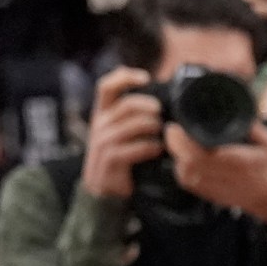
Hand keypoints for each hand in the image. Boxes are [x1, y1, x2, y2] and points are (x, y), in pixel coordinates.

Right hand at [81, 67, 162, 200]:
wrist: (103, 188)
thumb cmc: (120, 154)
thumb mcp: (123, 130)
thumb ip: (136, 114)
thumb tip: (166, 98)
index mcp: (103, 113)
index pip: (106, 86)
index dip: (125, 77)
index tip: (146, 78)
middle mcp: (100, 124)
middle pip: (127, 105)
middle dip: (150, 106)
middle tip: (161, 113)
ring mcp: (103, 142)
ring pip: (134, 125)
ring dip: (153, 128)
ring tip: (161, 134)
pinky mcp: (110, 160)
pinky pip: (136, 148)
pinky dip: (151, 147)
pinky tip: (156, 149)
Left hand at [167, 123, 266, 227]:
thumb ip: (254, 127)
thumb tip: (240, 109)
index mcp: (235, 162)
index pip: (199, 154)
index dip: (182, 141)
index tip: (177, 126)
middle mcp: (221, 176)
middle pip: (186, 161)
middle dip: (174, 143)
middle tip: (173, 129)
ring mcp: (210, 186)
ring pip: (182, 169)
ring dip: (177, 153)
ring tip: (178, 139)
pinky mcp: (203, 192)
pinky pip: (183, 177)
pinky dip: (180, 164)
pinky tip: (185, 154)